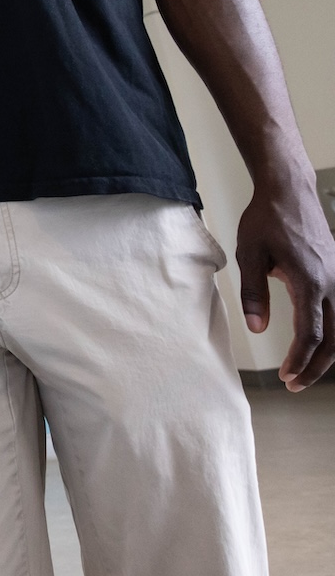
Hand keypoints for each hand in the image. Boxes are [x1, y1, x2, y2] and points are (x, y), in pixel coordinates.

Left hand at [237, 178, 334, 390]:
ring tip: (306, 370)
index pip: (311, 334)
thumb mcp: (250, 255)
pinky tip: (321, 344)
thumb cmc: (267, 221)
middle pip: (334, 338)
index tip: (286, 376)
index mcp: (309, 281)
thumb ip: (254, 293)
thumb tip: (256, 328)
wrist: (290, 193)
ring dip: (329, 353)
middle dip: (316, 366)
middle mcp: (333, 283)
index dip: (299, 360)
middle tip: (295, 383)